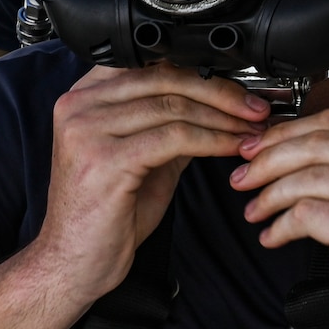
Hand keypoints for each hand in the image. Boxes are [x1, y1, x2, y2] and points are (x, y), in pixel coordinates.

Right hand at [37, 62, 269, 304]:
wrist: (73, 264)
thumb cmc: (106, 213)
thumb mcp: (142, 155)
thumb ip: (170, 123)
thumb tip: (219, 104)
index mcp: (84, 95)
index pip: (151, 63)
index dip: (200, 71)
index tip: (237, 88)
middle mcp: (80, 105)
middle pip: (164, 78)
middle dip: (220, 92)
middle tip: (255, 108)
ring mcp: (88, 129)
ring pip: (174, 107)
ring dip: (223, 118)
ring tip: (251, 130)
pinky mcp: (105, 159)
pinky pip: (174, 137)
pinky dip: (213, 140)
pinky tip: (232, 148)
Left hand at [230, 108, 328, 328]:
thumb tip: (277, 140)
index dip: (287, 132)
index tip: (257, 147)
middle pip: (318, 145)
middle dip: (269, 160)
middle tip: (243, 176)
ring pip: (308, 178)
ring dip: (270, 195)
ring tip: (254, 210)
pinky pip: (307, 213)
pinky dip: (280, 224)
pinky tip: (273, 236)